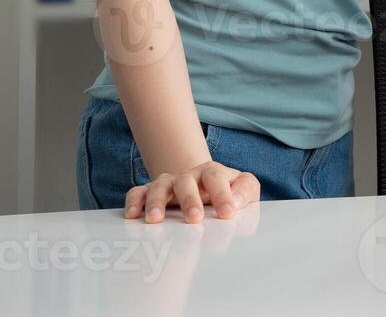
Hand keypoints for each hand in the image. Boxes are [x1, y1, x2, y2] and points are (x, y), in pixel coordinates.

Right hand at [126, 160, 259, 222]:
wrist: (201, 184)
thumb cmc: (226, 191)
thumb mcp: (244, 188)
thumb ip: (245, 191)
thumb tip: (235, 202)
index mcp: (212, 173)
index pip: (216, 178)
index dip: (222, 194)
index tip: (228, 213)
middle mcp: (188, 176)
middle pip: (186, 182)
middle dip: (189, 200)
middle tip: (194, 219)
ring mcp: (168, 184)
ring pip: (159, 187)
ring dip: (157, 202)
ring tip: (155, 219)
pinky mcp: (150, 193)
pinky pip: (138, 193)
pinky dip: (134, 201)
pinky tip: (132, 215)